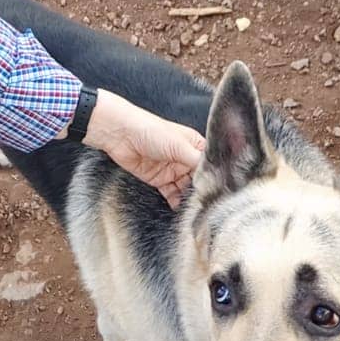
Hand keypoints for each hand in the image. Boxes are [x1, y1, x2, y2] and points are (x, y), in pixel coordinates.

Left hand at [76, 89, 205, 208]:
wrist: (120, 135)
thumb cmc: (150, 130)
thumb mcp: (178, 145)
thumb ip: (197, 161)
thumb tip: (214, 176)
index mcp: (194, 145)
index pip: (210, 165)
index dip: (214, 177)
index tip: (219, 192)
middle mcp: (185, 158)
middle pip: (198, 179)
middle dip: (201, 191)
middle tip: (206, 205)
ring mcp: (172, 170)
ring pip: (185, 189)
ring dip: (189, 199)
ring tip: (194, 210)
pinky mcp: (159, 180)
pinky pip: (171, 194)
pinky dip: (175, 202)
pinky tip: (179, 209)